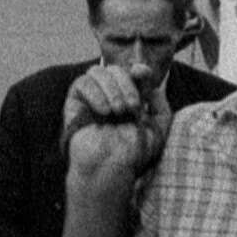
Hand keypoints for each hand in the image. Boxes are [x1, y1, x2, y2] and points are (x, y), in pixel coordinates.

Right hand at [61, 63, 168, 178]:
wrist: (109, 167)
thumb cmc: (133, 154)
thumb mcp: (157, 132)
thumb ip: (161, 108)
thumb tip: (154, 87)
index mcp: (128, 98)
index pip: (131, 73)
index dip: (138, 69)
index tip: (142, 73)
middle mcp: (109, 94)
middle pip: (115, 69)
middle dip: (126, 85)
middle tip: (132, 107)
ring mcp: (91, 96)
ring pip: (97, 72)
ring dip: (111, 89)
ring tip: (117, 112)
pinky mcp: (74, 101)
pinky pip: (82, 83)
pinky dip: (95, 93)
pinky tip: (104, 112)